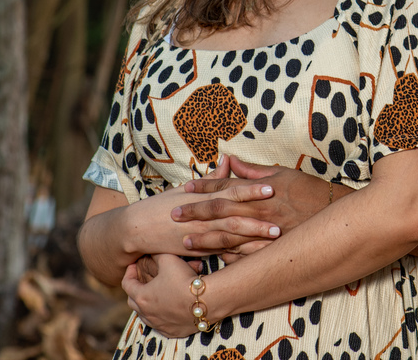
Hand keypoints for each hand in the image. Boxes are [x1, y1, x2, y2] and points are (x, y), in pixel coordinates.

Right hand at [115, 166, 277, 257]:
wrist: (136, 229)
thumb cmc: (162, 205)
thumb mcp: (186, 189)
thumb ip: (212, 179)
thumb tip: (229, 160)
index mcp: (203, 198)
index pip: (232, 191)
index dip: (251, 189)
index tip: (271, 187)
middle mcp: (203, 217)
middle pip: (235, 216)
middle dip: (259, 218)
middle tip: (281, 218)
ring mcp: (200, 236)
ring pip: (231, 237)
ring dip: (253, 238)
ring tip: (274, 237)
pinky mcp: (197, 251)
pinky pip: (221, 254)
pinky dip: (238, 254)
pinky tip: (255, 257)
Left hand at [122, 253, 200, 337]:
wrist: (206, 301)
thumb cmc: (184, 280)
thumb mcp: (168, 259)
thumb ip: (156, 254)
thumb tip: (151, 252)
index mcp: (142, 296)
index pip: (126, 284)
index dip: (129, 272)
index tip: (134, 266)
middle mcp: (146, 314)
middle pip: (133, 301)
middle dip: (135, 289)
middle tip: (142, 281)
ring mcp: (158, 324)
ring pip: (145, 315)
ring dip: (147, 304)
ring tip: (155, 294)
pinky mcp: (171, 331)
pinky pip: (160, 324)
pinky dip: (160, 315)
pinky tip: (168, 308)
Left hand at [175, 157, 334, 258]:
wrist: (336, 214)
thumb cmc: (310, 190)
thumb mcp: (282, 173)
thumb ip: (254, 171)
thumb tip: (231, 161)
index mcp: (259, 190)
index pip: (225, 186)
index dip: (204, 186)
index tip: (185, 187)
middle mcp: (258, 211)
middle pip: (220, 211)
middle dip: (195, 213)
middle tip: (172, 215)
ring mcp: (264, 232)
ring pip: (228, 236)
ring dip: (205, 239)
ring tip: (185, 242)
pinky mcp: (271, 249)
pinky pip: (245, 256)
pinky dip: (228, 258)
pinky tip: (213, 260)